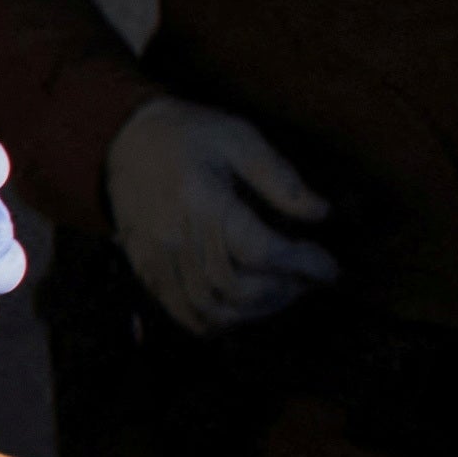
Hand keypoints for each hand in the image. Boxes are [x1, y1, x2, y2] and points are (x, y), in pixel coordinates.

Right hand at [101, 98, 336, 334]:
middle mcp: (174, 234)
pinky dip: (218, 322)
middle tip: (306, 279)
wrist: (128, 139)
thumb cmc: (191, 134)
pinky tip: (242, 308)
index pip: (259, 250)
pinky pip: (181, 313)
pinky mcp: (146, 269)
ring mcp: (155, 256)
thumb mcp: (239, 137)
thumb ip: (279, 177)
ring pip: (209, 309)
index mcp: (201, 198)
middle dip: (283, 292)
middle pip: (235, 288)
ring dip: (254, 312)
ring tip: (279, 294)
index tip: (329, 267)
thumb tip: (319, 214)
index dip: (301, 265)